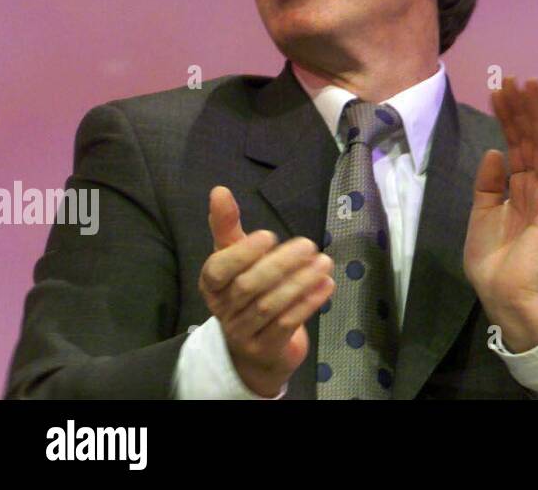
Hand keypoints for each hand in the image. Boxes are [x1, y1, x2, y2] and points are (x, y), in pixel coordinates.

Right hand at [198, 186, 333, 397]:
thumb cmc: (246, 290)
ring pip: (270, 306)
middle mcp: (222, 309)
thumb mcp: (235, 257)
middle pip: (248, 286)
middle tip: (309, 245)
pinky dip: (308, 303)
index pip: (217, 270)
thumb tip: (219, 189)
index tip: (270, 235)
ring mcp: (243, 332)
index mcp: (211, 284)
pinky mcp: (266, 348)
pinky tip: (326, 285)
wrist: (255, 347)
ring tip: (325, 262)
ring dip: (300, 282)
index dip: (242, 253)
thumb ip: (227, 225)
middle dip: (280, 264)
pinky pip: (287, 324)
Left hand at [464, 77, 537, 352]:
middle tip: (515, 78)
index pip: (515, 145)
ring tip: (532, 85)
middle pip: (530, 139)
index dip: (507, 119)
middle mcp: (536, 185)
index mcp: (518, 188)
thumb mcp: (481, 215)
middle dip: (522, 108)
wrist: (506, 296)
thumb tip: (495, 151)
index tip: (499, 90)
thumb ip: (488, 184)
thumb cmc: (493, 262)